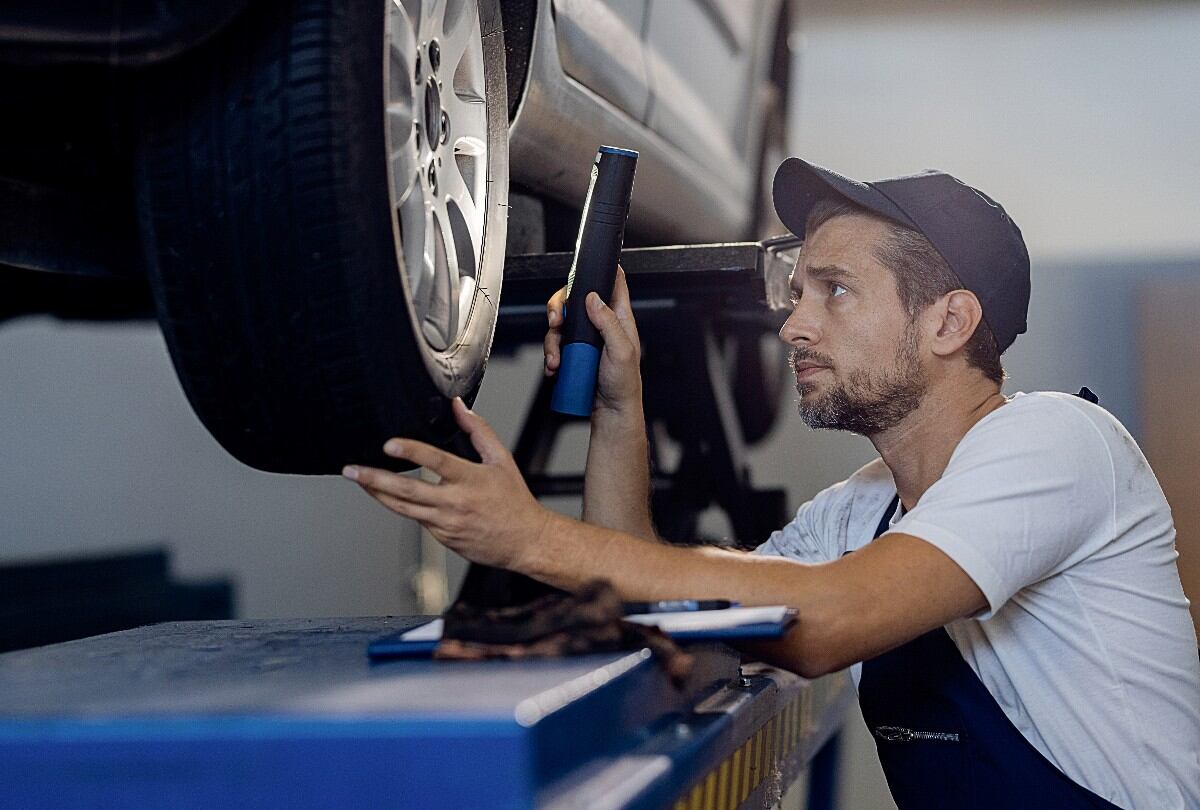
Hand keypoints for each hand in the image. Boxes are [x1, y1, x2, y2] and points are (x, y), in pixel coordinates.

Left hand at [342, 398, 551, 570]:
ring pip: (403, 508)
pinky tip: (387, 495)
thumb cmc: (514, 501)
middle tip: (352, 470)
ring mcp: (445, 523)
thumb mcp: (502, 459)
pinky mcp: (441, 537)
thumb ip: (478, 430)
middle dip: (375, 479)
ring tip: (358, 480)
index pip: (436, 461)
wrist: (525, 541)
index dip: (411, 451)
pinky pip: (415, 519)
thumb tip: (459, 407)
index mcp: (470, 480)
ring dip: (377, 493)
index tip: (389, 444)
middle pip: (407, 491)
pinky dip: (400, 505)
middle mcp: (455, 503)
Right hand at [544, 266, 642, 416]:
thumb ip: (608, 322)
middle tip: (556, 323)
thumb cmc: (624, 384)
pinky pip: (555, 345)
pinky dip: (551, 354)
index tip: (584, 274)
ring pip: (560, 324)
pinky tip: (555, 367)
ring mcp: (585, 338)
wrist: (611, 411)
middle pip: (574, 300)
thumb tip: (593, 299)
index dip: (599, 273)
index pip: (612, 284)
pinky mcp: (574, 352)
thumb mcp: (621, 351)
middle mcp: (601, 324)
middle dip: (559, 309)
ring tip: (557, 360)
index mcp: (618, 318)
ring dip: (552, 341)